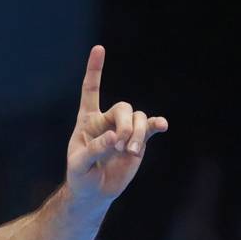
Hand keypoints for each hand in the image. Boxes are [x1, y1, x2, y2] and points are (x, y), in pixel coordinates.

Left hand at [66, 45, 167, 204]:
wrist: (94, 191)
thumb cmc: (80, 176)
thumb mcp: (79, 164)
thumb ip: (94, 150)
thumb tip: (114, 137)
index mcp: (87, 121)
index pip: (91, 90)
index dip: (95, 70)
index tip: (99, 48)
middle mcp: (107, 120)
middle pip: (123, 107)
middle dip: (125, 124)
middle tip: (120, 144)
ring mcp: (124, 129)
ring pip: (138, 118)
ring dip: (137, 133)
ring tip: (128, 152)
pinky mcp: (138, 141)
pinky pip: (150, 127)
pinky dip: (156, 125)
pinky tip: (161, 126)